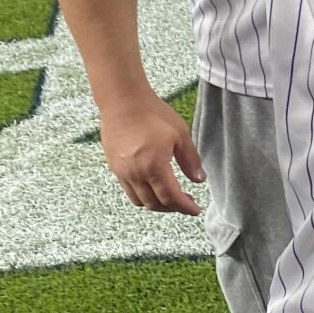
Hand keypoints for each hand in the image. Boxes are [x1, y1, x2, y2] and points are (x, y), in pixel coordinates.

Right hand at [97, 93, 204, 214]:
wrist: (123, 102)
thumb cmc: (153, 114)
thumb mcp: (180, 135)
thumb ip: (191, 160)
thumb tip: (199, 180)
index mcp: (154, 166)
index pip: (171, 197)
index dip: (185, 207)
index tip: (195, 210)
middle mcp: (135, 174)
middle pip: (155, 204)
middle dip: (173, 208)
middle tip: (187, 203)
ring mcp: (122, 172)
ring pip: (140, 201)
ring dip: (157, 204)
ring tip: (171, 197)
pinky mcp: (114, 168)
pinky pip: (129, 191)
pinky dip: (143, 195)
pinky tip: (154, 186)